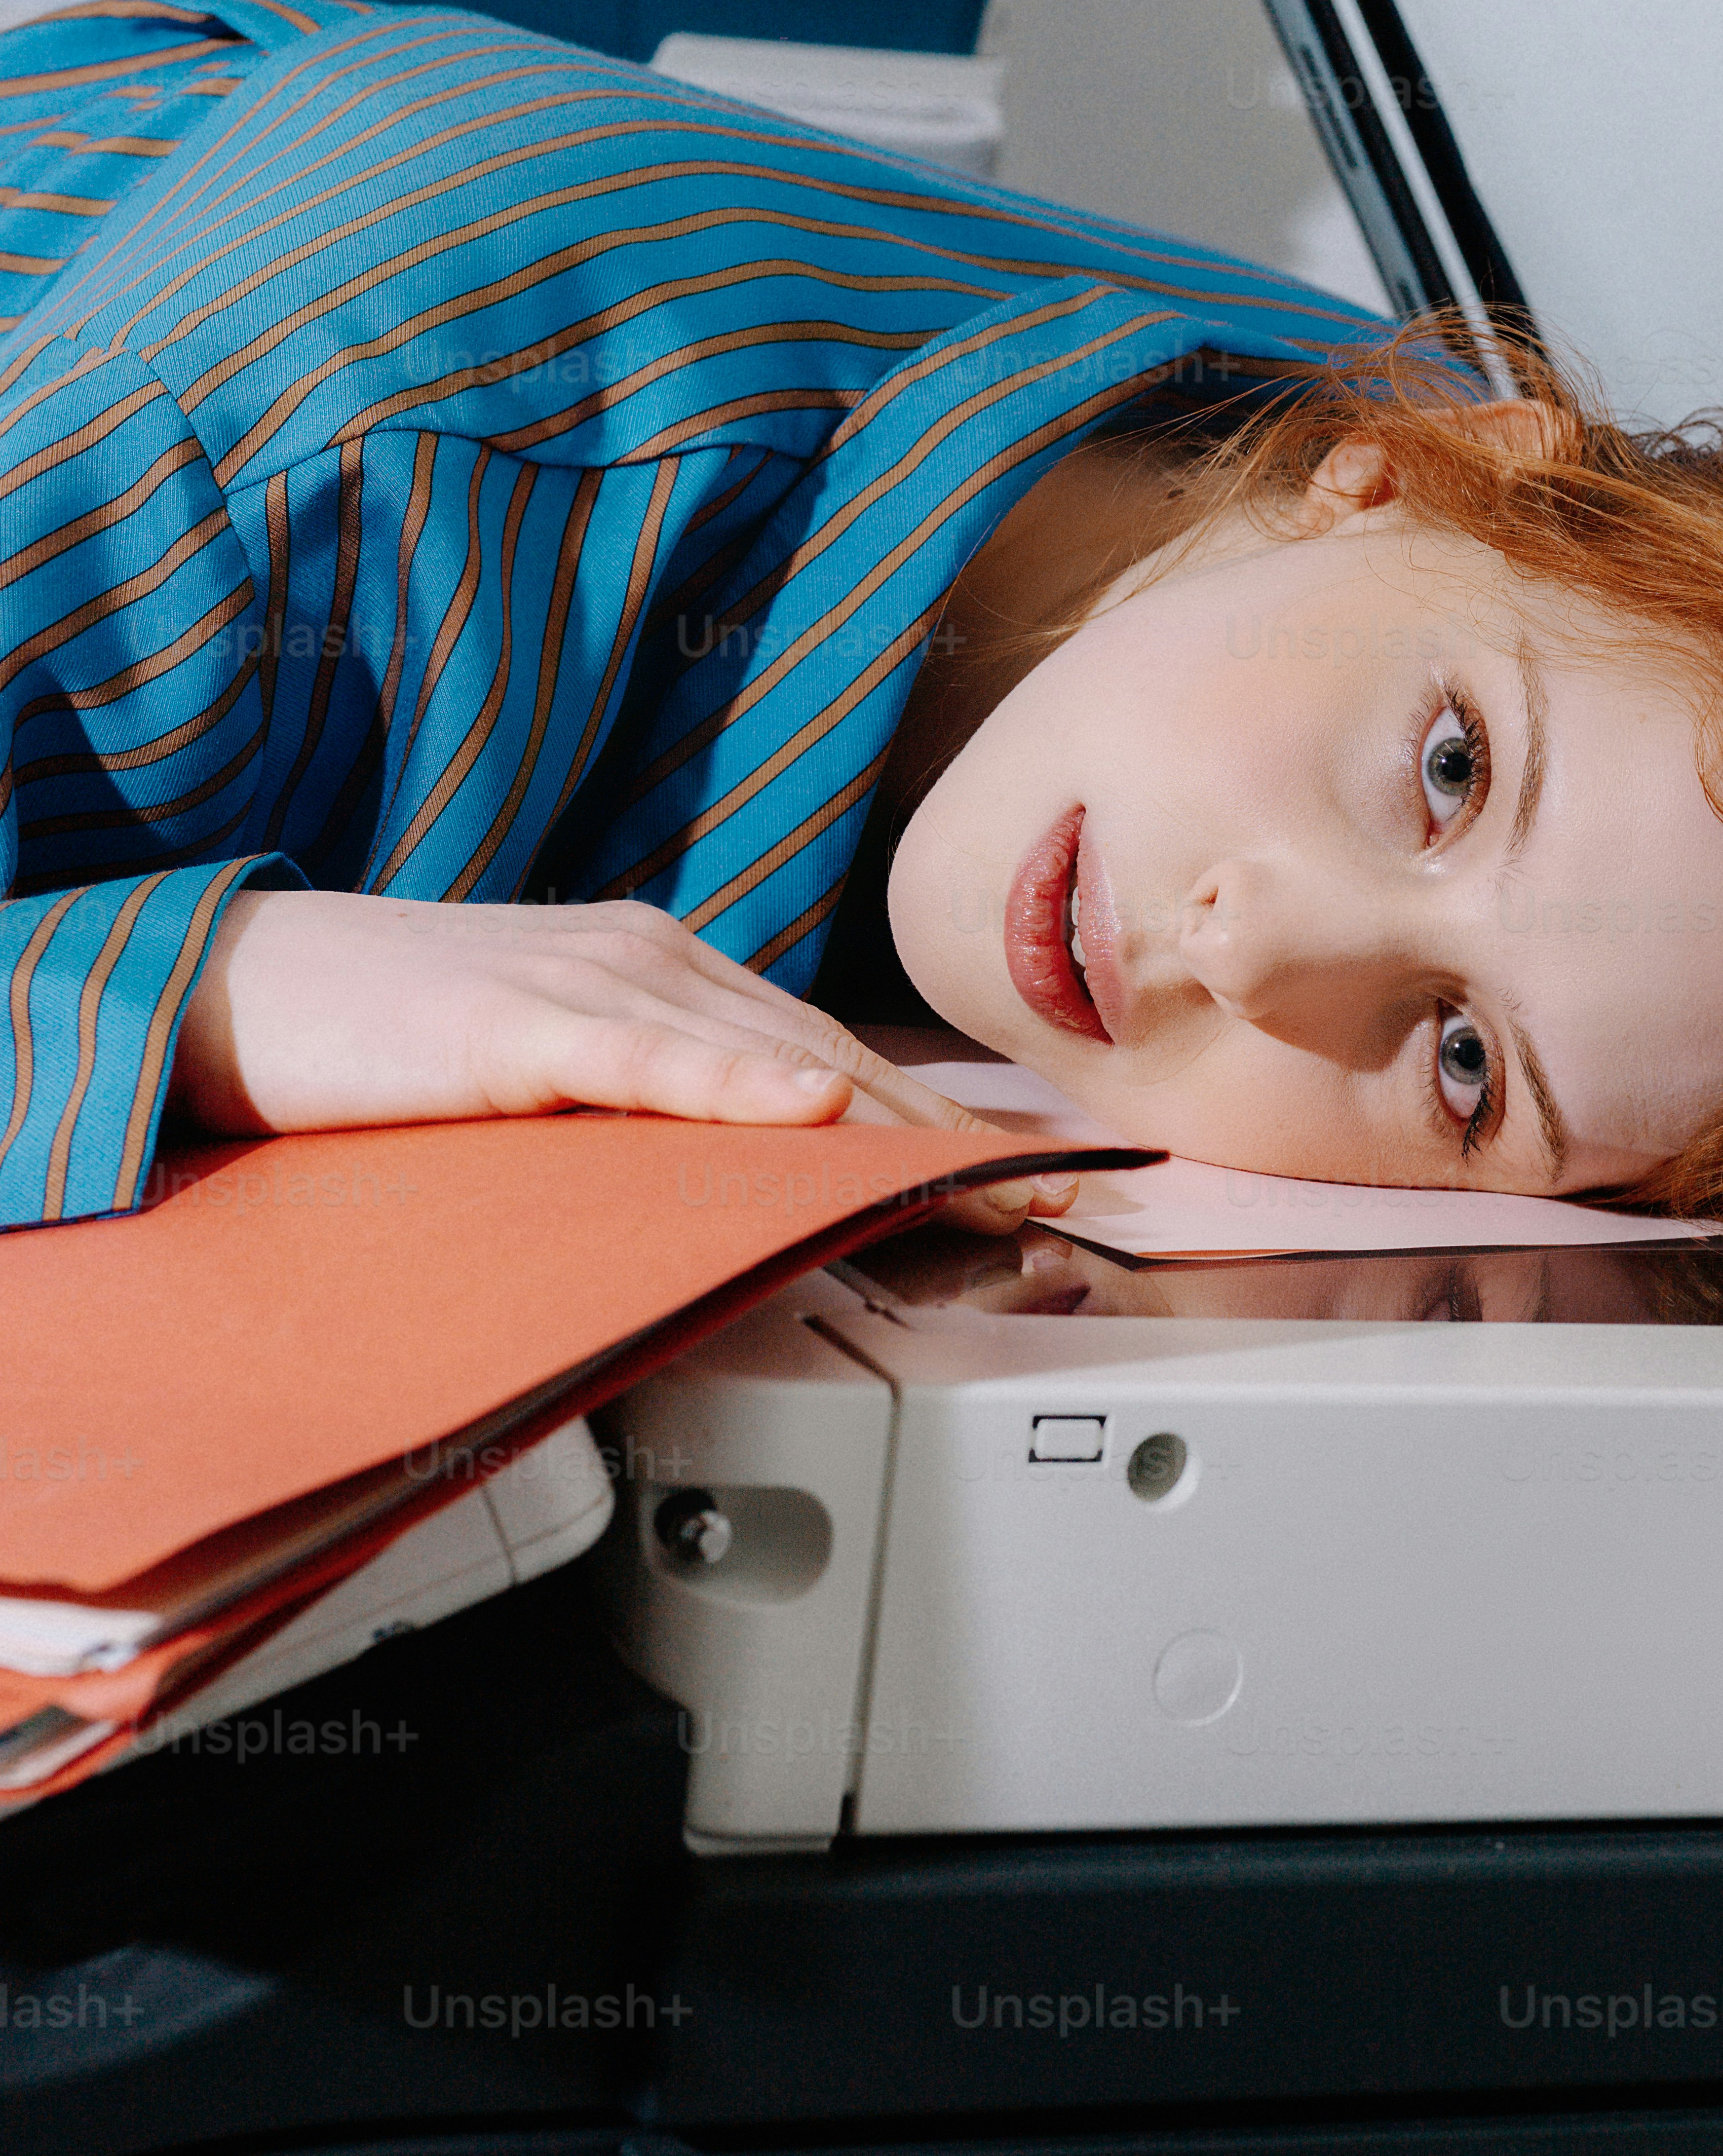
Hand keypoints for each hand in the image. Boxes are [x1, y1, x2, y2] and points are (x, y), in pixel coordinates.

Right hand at [171, 890, 1085, 1233]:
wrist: (243, 981)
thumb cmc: (391, 1034)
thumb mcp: (555, 1070)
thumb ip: (654, 1100)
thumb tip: (750, 1161)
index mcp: (664, 974)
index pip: (828, 1055)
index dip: (933, 1116)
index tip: (1024, 1172)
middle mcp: (648, 963)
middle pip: (828, 1059)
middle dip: (945, 1131)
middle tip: (1046, 1192)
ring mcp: (586, 988)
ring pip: (764, 1058)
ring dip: (881, 1122)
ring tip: (976, 1177)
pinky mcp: (513, 1029)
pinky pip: (643, 1060)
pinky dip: (731, 1085)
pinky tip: (803, 1111)